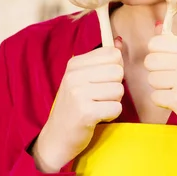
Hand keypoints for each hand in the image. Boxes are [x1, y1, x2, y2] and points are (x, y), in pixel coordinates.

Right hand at [32, 45, 123, 172]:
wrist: (57, 136)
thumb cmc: (75, 105)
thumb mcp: (83, 78)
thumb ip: (102, 60)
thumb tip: (119, 41)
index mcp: (74, 64)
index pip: (112, 54)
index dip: (115, 68)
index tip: (102, 80)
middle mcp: (74, 76)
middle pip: (118, 71)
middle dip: (115, 86)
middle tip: (100, 97)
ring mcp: (78, 94)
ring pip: (119, 90)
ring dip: (113, 102)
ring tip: (97, 106)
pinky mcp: (85, 113)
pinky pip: (116, 108)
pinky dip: (111, 115)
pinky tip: (97, 117)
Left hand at [145, 24, 176, 151]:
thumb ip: (175, 44)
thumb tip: (157, 25)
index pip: (155, 42)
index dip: (156, 54)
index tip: (167, 64)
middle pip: (150, 61)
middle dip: (157, 72)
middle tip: (172, 81)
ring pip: (151, 79)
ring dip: (160, 88)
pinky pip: (155, 96)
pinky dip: (162, 102)